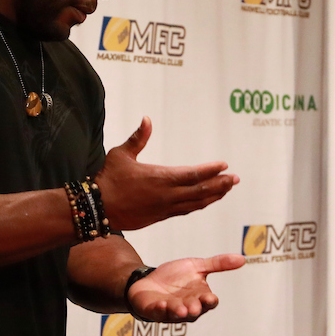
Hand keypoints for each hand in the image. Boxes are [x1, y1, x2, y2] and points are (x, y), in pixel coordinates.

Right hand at [96, 117, 238, 231]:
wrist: (98, 207)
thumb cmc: (108, 178)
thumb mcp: (121, 154)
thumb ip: (138, 138)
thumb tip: (147, 119)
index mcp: (160, 177)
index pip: (193, 174)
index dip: (211, 170)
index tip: (224, 166)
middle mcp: (167, 194)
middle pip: (201, 190)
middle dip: (220, 184)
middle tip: (235, 179)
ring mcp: (165, 207)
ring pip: (196, 203)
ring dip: (214, 195)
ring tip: (227, 189)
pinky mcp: (161, 216)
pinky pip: (186, 210)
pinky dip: (200, 204)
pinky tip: (207, 200)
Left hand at [128, 254, 245, 321]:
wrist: (149, 279)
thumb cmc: (175, 277)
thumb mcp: (197, 266)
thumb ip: (218, 264)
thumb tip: (243, 258)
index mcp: (199, 297)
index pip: (208, 302)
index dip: (209, 301)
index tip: (210, 298)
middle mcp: (187, 308)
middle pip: (194, 311)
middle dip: (194, 308)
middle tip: (194, 307)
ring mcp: (170, 311)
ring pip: (177, 314)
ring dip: (179, 312)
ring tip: (180, 309)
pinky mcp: (154, 311)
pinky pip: (158, 312)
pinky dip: (160, 309)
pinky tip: (161, 304)